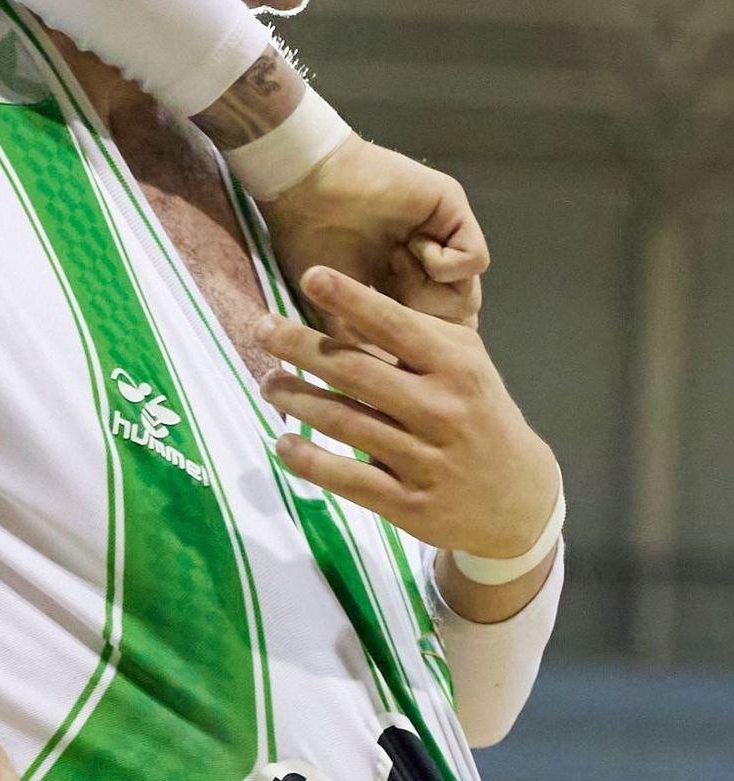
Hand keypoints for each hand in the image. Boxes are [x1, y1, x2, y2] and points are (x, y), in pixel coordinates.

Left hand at [257, 265, 560, 560]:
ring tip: (267, 382)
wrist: (519, 498)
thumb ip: (416, 335)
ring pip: (346, 423)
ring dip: (297, 398)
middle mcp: (440, 410)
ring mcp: (424, 459)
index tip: (310, 276)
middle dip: (303, 347)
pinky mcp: (409, 504)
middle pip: (358, 373)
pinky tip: (284, 442)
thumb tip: (351, 296)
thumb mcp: (465, 365)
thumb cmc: (478, 413)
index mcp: (456, 367)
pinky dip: (310, 460)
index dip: (352, 300)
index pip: (396, 327)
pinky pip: (348, 478)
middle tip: (262, 329)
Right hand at [261, 135, 486, 327]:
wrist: (305, 187)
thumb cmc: (309, 242)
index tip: (386, 342)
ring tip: (394, 271)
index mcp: (399, 285)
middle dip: (423, 322)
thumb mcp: (336, 307)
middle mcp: (425, 264)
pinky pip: (474, 259)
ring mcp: (442, 238)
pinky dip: (444, 264)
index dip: (412, 345)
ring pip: (469, 293)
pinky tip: (409, 249)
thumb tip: (383, 380)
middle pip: (455, 318)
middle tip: (391, 303)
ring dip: (430, 293)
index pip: (430, 330)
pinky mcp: (453, 212)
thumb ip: (364, 342)